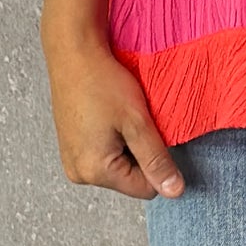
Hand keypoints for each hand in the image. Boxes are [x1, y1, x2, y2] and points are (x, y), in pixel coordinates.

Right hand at [41, 22, 185, 198]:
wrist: (73, 53)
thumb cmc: (102, 83)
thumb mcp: (138, 123)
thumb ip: (157, 160)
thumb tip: (174, 192)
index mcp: (94, 171)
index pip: (145, 188)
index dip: (157, 162)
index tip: (151, 132)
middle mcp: (78, 173)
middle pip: (129, 179)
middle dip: (140, 153)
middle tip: (132, 121)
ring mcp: (71, 160)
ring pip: (118, 166)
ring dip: (127, 145)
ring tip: (119, 116)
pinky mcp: (70, 147)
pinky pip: (103, 154)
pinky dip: (113, 139)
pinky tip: (108, 116)